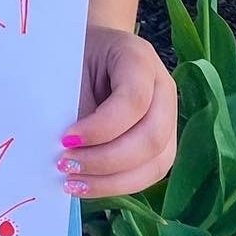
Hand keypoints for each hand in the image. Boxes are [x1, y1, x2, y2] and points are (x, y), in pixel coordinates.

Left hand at [58, 25, 176, 199]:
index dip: (101, 127)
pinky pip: (150, 172)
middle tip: (65, 164)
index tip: (65, 138)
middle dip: (106, 160)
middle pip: (151, 137)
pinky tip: (88, 185)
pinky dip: (118, 184)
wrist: (93, 50)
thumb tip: (65, 149)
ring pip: (156, 163)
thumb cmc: (77, 55)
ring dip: (112, 180)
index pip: (133, 100)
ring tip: (73, 183)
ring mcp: (169, 118)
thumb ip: (73, 103)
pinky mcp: (164, 143)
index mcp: (139, 58)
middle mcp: (163, 89)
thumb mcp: (71, 66)